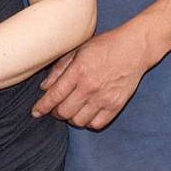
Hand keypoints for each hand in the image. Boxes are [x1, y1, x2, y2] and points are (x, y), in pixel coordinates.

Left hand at [31, 24, 149, 129]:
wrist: (135, 48)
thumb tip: (44, 88)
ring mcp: (104, 98)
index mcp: (78, 71)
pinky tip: (85, 113)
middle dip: (55, 113)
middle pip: (64, 112)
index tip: (35, 112)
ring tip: (71, 110)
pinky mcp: (117, 106)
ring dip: (70, 118)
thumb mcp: (77, 50)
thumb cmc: (104, 46)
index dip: (42, 107)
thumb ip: (59, 69)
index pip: (54, 96)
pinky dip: (87, 122)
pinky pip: (97, 124)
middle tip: (54, 108)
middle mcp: (90, 87)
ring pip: (78, 121)